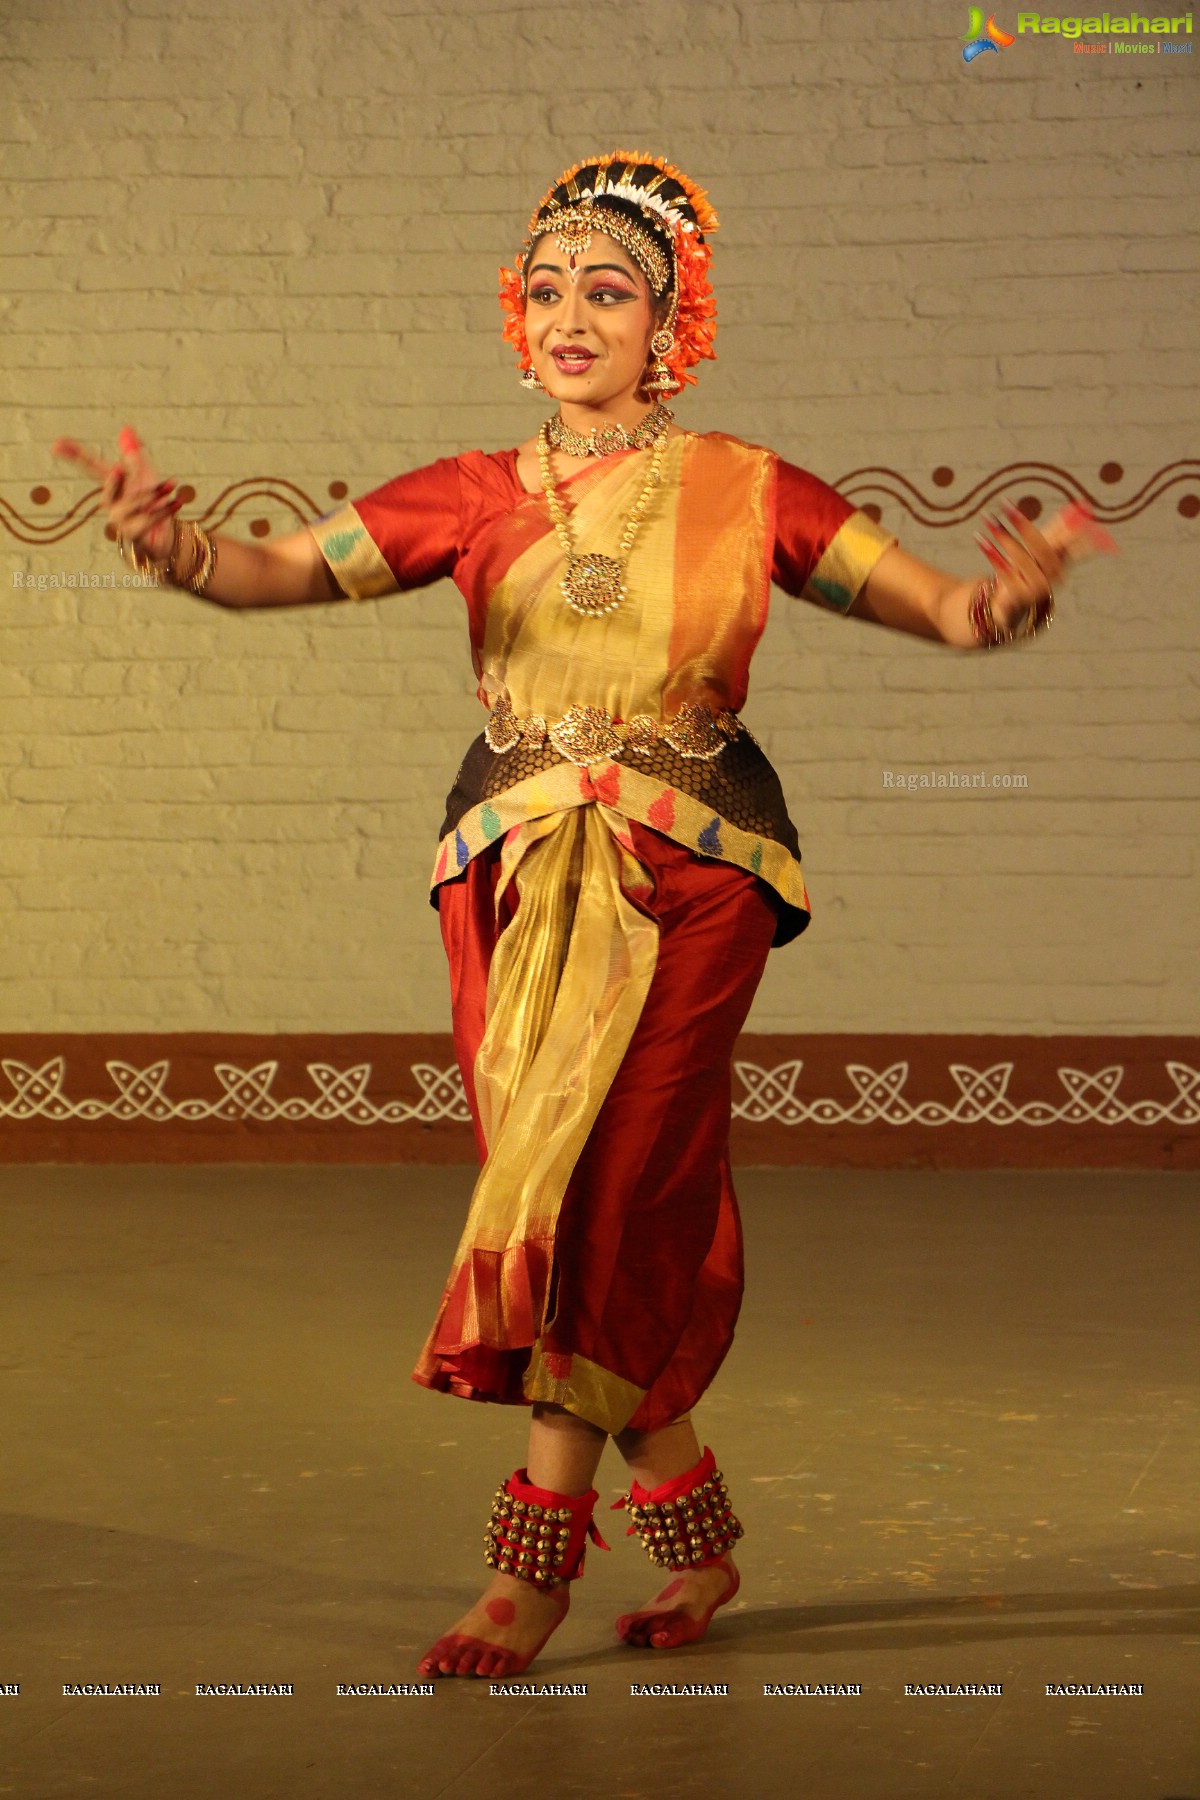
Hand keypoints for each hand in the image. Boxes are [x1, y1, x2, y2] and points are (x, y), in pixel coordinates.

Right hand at [52, 426, 183, 565]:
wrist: (165, 539)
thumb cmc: (153, 505)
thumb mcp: (147, 476)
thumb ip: (136, 455)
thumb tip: (125, 429)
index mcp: (112, 484)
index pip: (90, 465)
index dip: (74, 454)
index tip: (56, 444)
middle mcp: (110, 502)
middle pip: (109, 484)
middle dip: (118, 477)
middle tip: (120, 469)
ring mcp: (118, 520)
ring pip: (133, 502)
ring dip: (155, 493)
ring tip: (173, 484)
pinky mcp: (132, 535)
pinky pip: (147, 519)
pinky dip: (164, 509)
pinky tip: (178, 501)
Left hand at [976, 500, 1118, 634]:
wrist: (1006, 606)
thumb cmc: (1026, 573)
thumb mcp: (1039, 550)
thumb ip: (1057, 531)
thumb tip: (1079, 507)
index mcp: (1061, 562)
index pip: (1072, 543)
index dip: (1073, 528)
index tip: (1078, 508)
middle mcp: (1052, 577)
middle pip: (1043, 550)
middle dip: (1024, 526)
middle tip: (1005, 505)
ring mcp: (1036, 590)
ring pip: (1022, 560)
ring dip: (1004, 537)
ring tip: (988, 519)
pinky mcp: (1018, 599)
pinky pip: (1005, 574)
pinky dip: (992, 555)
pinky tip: (980, 539)